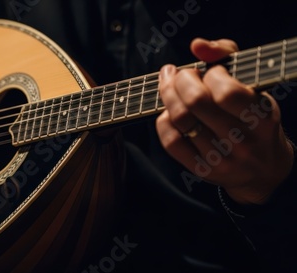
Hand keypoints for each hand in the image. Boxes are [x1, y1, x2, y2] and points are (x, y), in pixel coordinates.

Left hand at [156, 38, 293, 203]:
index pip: (227, 92)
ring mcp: (221, 159)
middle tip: (179, 74)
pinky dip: (163, 120)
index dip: (211, 74)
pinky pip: (171, 141)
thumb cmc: (252, 116)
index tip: (209, 71)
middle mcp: (243, 141)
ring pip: (180, 120)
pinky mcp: (202, 170)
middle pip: (196, 103)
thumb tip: (197, 45)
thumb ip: (227, 55)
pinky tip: (169, 112)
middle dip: (180, 80)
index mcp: (261, 118)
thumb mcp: (252, 84)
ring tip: (169, 86)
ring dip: (168, 96)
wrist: (262, 169)